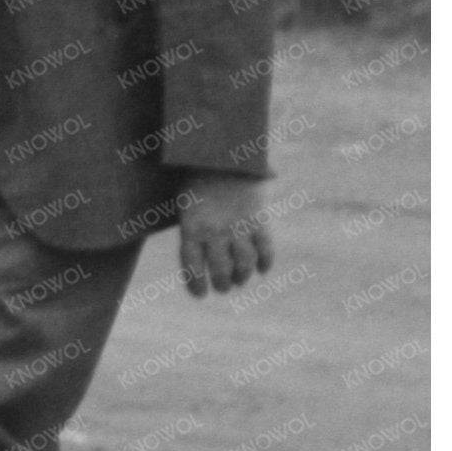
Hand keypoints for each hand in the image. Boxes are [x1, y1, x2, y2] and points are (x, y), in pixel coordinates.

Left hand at [173, 175, 273, 296]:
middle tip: (222, 288)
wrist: (224, 155)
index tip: (200, 295)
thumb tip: (199, 260)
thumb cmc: (198, 180)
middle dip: (221, 283)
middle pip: (220, 268)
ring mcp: (238, 226)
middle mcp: (215, 230)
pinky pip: (265, 248)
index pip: (192, 263)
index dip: (195, 282)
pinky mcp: (259, 220)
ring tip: (240, 280)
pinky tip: (263, 269)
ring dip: (242, 276)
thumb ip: (192, 231)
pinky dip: (266, 262)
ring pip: (244, 263)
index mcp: (191, 226)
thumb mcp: (185, 204)